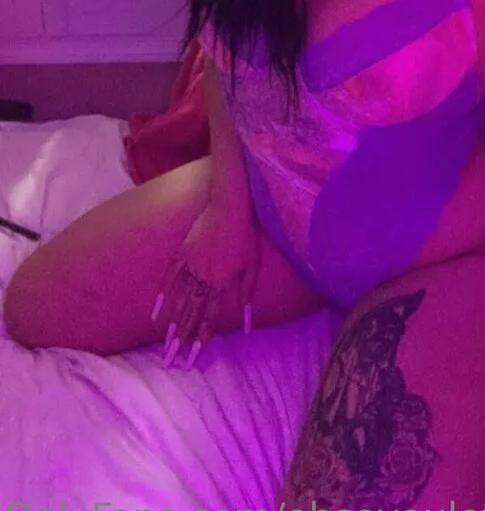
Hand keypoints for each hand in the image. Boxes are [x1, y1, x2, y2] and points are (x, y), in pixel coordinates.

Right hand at [151, 202, 259, 369]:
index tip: (193, 356)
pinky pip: (170, 277)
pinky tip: (155, 312)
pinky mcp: (182, 252)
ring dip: (172, 322)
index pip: (210, 315)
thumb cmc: (245, 232)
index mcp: (222, 281)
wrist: (229, 202)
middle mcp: (204, 276)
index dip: (202, 337)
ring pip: (179, 299)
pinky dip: (162, 295)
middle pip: (192, 312)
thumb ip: (247, 292)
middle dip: (183, 338)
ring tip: (165, 342)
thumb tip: (246, 319)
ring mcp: (191, 264)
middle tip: (172, 358)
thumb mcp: (252, 263)